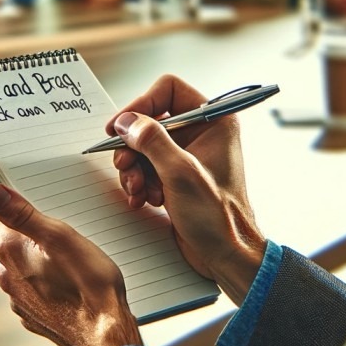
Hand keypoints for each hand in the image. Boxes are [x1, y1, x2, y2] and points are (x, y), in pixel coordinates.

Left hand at [0, 183, 142, 345]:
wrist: (106, 335)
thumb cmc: (89, 284)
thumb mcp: (60, 236)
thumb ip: (22, 213)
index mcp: (9, 253)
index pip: (7, 217)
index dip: (32, 213)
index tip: (52, 221)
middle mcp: (7, 278)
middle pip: (18, 243)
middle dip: (39, 239)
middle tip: (69, 243)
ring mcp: (19, 301)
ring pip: (29, 268)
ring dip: (45, 262)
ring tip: (75, 266)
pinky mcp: (34, 316)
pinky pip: (38, 290)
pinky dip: (51, 285)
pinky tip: (72, 287)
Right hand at [107, 75, 265, 305]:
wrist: (226, 254)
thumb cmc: (218, 216)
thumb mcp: (180, 173)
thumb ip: (152, 142)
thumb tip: (127, 121)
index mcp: (214, 120)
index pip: (168, 90)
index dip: (141, 104)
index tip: (119, 127)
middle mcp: (202, 131)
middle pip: (151, 120)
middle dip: (134, 146)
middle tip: (125, 166)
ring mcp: (188, 154)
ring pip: (144, 145)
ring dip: (134, 168)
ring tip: (138, 190)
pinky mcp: (177, 174)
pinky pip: (146, 166)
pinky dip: (140, 181)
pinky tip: (143, 199)